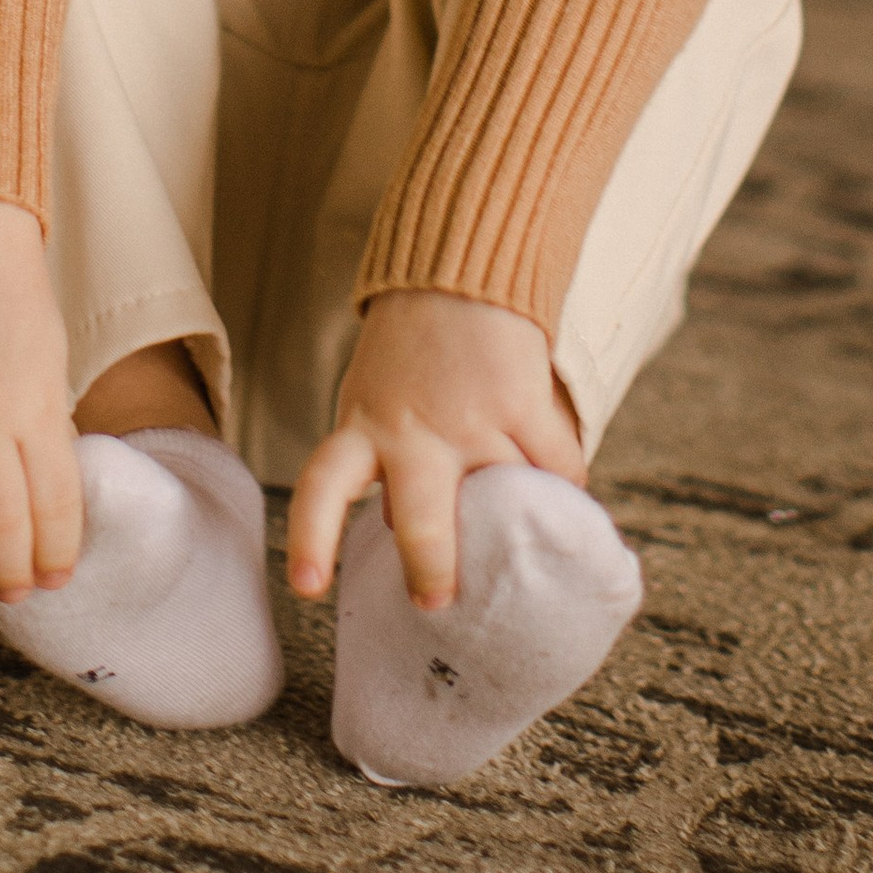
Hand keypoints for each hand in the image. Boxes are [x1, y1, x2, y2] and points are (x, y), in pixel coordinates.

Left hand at [287, 290, 583, 613]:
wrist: (458, 271)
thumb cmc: (409, 350)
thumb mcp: (372, 402)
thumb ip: (383, 463)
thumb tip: (404, 532)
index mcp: (363, 429)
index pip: (323, 487)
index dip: (313, 541)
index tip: (308, 589)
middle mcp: (411, 432)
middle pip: (417, 523)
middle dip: (430, 571)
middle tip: (437, 601)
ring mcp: (469, 420)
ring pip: (502, 503)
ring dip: (516, 518)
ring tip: (523, 521)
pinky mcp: (521, 403)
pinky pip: (555, 470)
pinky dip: (564, 487)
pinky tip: (563, 492)